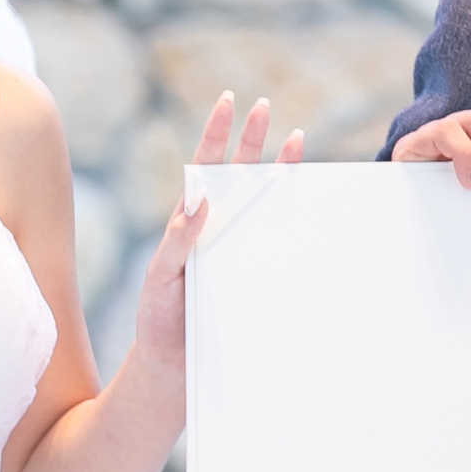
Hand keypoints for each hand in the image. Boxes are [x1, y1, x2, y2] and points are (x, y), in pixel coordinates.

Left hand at [132, 93, 300, 374]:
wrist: (175, 369)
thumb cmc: (161, 320)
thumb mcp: (160, 277)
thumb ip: (176, 240)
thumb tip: (198, 200)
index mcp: (190, 224)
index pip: (204, 169)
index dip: (216, 135)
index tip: (229, 103)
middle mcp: (218, 231)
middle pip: (237, 175)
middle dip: (252, 139)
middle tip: (265, 107)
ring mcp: (238, 251)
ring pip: (262, 203)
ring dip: (278, 171)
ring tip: (296, 138)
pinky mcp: (256, 275)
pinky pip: (278, 241)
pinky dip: (295, 218)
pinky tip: (310, 201)